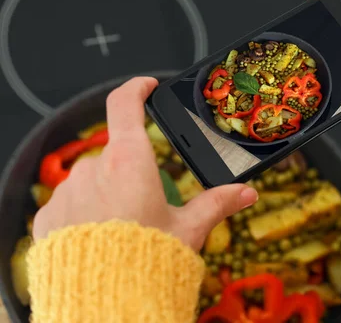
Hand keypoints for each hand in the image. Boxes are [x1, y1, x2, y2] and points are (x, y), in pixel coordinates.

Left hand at [33, 77, 257, 251]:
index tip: (146, 86)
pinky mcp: (49, 217)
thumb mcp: (188, 229)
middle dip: (133, 172)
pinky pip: (70, 204)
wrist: (103, 303)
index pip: (125, 105)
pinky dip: (85, 214)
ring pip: (93, 181)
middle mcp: (93, 169)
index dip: (136, 88)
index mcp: (129, 162)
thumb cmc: (146, 262)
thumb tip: (246, 192)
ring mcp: (67, 192)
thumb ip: (217, 204)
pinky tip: (100, 240)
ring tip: (125, 230)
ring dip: (108, 194)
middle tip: (148, 205)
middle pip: (117, 155)